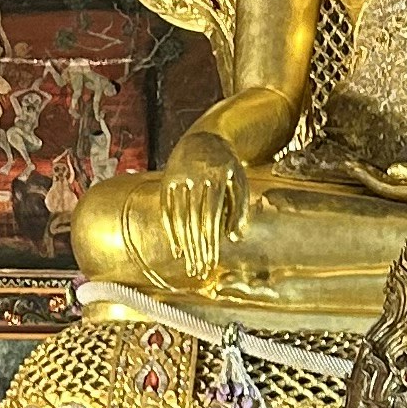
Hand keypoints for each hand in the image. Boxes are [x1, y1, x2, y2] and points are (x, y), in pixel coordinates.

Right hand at [166, 135, 245, 289]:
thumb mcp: (239, 183)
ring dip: (184, 244)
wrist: (204, 137)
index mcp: (216, 178)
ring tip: (190, 264)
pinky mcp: (166, 181)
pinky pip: (166, 210)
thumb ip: (240, 210)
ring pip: (179, 218)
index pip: (212, 217)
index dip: (211, 241)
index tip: (212, 262)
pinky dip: (171, 231)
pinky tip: (177, 248)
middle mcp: (195, 178)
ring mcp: (178, 179)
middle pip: (194, 221)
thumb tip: (233, 238)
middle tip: (200, 270)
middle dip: (197, 248)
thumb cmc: (227, 166)